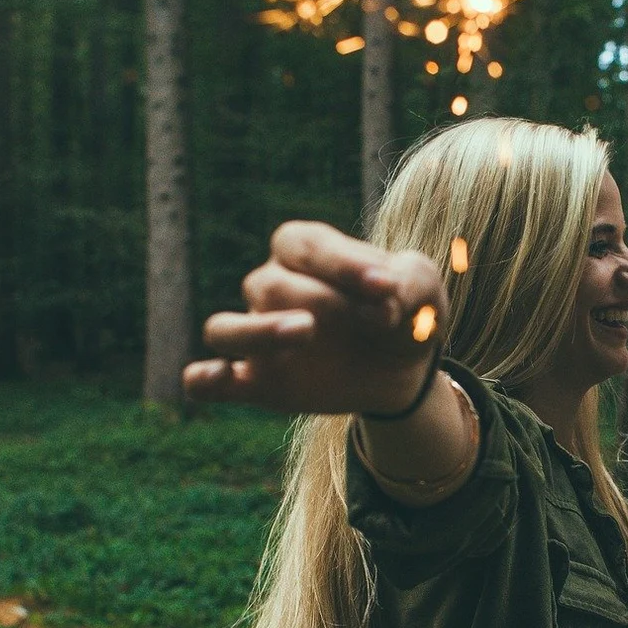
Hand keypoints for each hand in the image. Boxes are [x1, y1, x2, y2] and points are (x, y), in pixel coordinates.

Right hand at [183, 221, 447, 414]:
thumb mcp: (423, 286)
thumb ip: (408, 281)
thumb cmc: (404, 311)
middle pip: (272, 285)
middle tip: (379, 323)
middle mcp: (271, 286)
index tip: (388, 288)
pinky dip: (204, 379)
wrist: (404, 369)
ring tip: (305, 332)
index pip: (304, 245)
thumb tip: (383, 299)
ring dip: (259, 331)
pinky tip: (210, 378)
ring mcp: (258, 335)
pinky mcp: (256, 381)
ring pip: (225, 328)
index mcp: (304, 250)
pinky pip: (210, 380)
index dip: (343, 264)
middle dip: (327, 303)